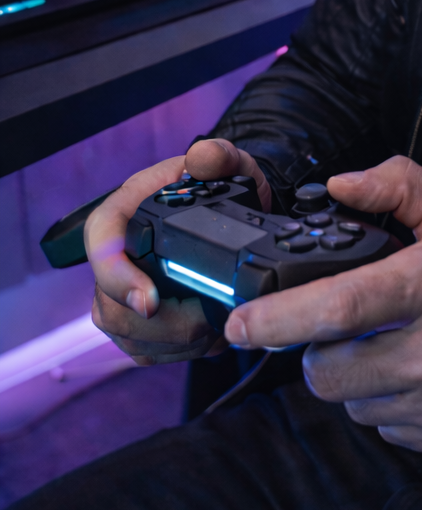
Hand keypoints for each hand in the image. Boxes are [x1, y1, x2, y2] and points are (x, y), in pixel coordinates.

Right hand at [86, 139, 271, 366]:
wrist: (232, 213)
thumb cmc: (221, 188)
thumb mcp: (227, 164)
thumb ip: (218, 156)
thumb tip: (202, 159)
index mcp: (124, 213)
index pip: (101, 246)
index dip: (119, 279)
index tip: (151, 301)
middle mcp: (115, 256)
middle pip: (112, 307)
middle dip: (166, 323)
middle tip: (210, 318)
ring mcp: (120, 293)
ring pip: (129, 336)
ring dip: (178, 341)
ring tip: (216, 325)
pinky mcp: (135, 323)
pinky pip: (146, 352)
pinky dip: (180, 352)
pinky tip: (208, 336)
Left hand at [222, 155, 421, 453]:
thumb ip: (397, 186)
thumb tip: (336, 186)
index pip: (340, 309)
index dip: (278, 319)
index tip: (238, 323)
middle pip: (327, 370)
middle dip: (315, 349)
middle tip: (340, 325)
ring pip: (350, 401)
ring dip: (353, 376)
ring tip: (391, 345)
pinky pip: (382, 425)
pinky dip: (385, 400)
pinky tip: (418, 372)